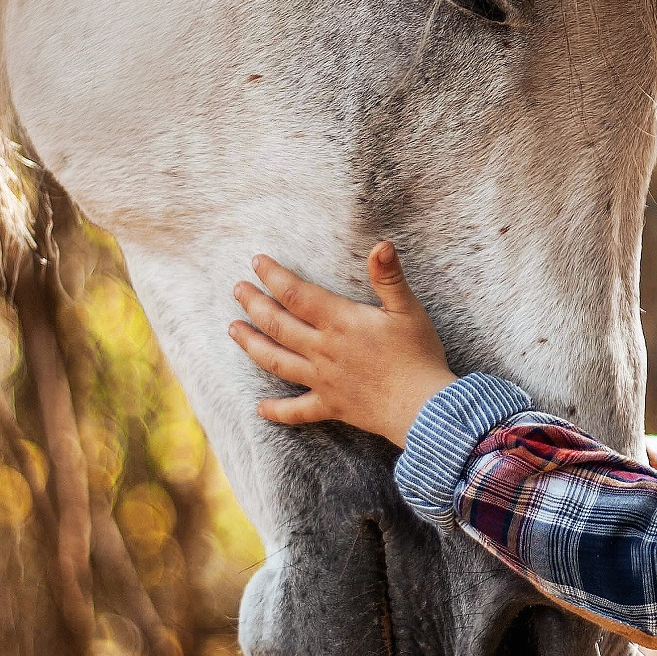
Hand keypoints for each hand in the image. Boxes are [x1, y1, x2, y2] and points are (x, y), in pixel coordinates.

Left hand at [230, 241, 455, 446]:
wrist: (423, 407)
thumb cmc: (418, 356)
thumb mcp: (408, 309)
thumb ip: (389, 277)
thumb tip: (381, 244)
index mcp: (340, 322)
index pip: (296, 294)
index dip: (274, 276)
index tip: (256, 262)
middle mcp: (323, 350)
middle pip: (278, 324)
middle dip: (254, 304)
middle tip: (238, 289)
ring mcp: (323, 379)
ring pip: (276, 361)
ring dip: (252, 344)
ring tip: (233, 330)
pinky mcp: (331, 405)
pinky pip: (297, 410)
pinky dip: (276, 410)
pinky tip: (259, 408)